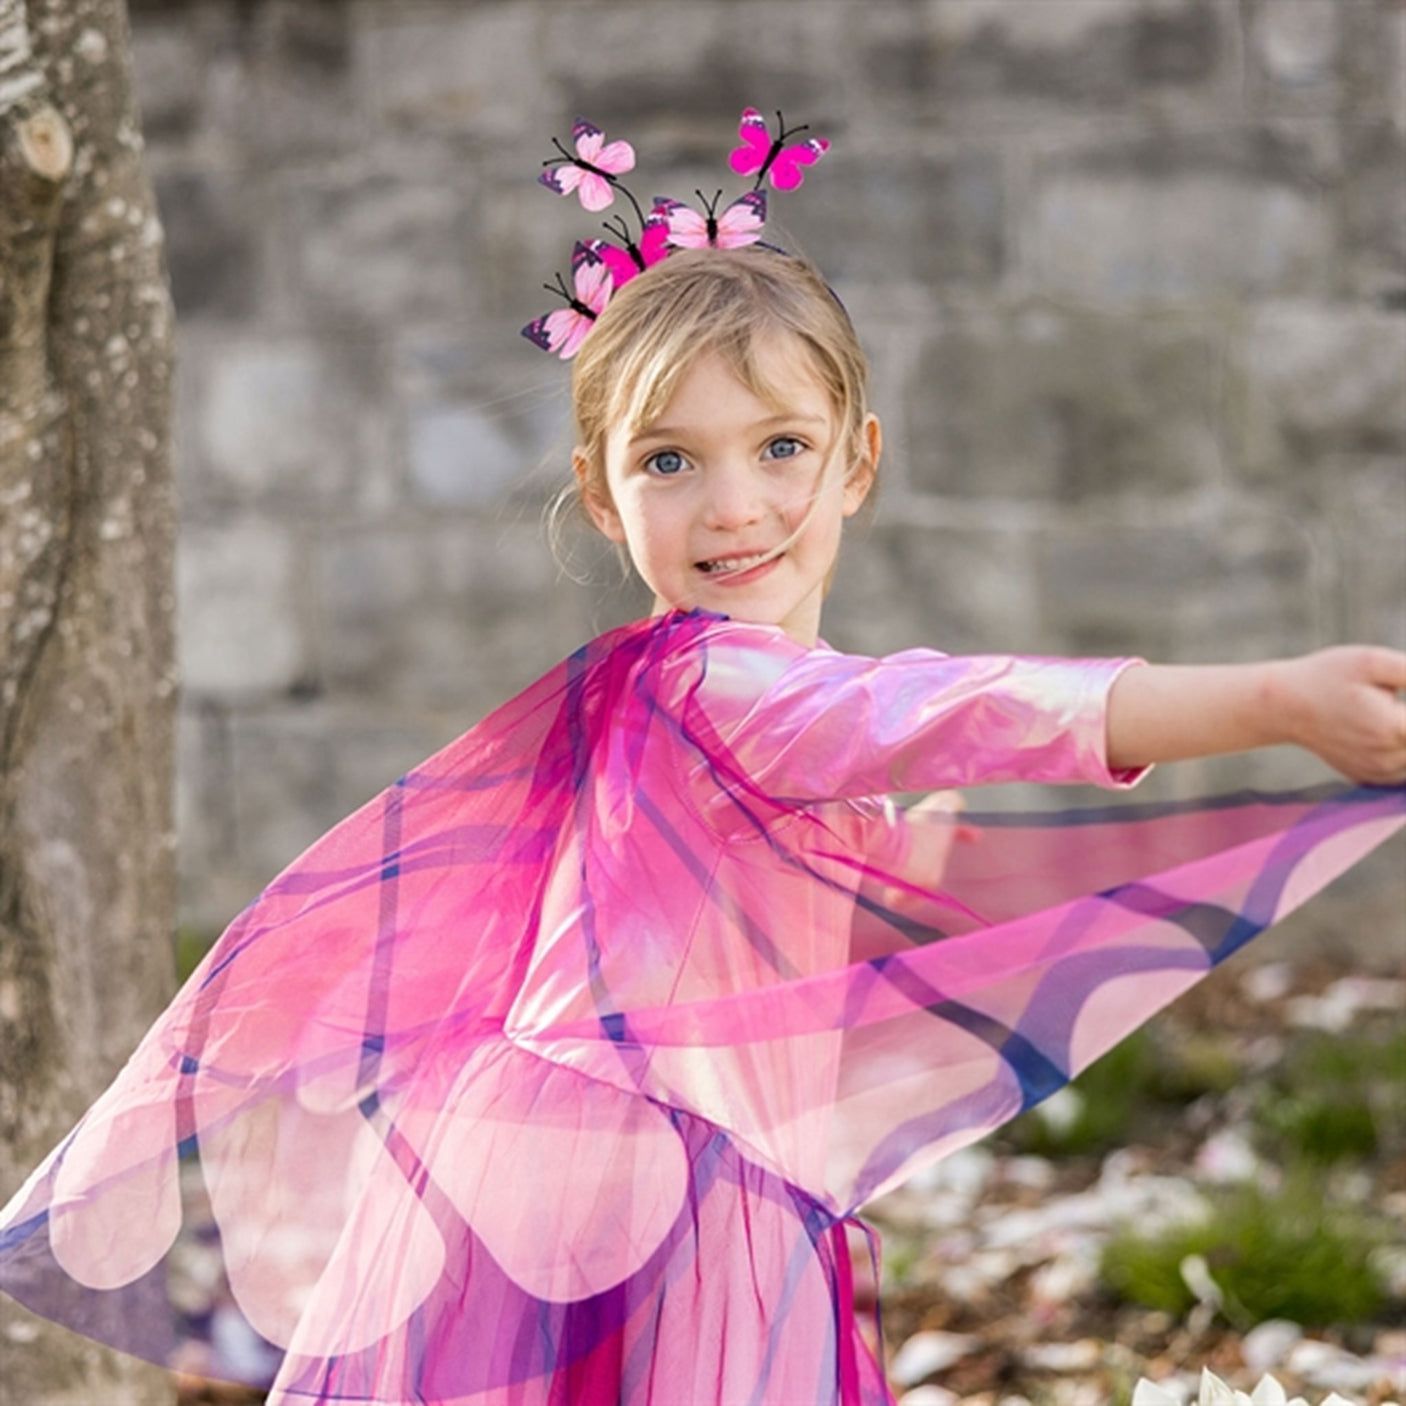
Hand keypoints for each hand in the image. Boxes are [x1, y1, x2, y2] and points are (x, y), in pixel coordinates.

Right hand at [1275, 645, 1405, 784]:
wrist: (1284, 706)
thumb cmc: (1327, 677)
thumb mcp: (1373, 661)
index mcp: (1395, 728)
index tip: (1399, 698)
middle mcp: (1389, 758)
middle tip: (1390, 704)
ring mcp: (1378, 772)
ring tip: (1387, 714)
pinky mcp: (1369, 778)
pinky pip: (1403, 771)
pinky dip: (1403, 751)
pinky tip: (1388, 729)